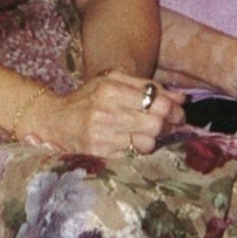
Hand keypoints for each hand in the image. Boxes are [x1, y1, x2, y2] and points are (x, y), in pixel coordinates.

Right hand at [22, 72, 184, 156]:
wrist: (53, 120)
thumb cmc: (88, 98)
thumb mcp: (113, 81)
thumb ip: (147, 87)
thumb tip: (182, 98)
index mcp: (110, 88)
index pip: (156, 101)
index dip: (173, 108)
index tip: (178, 112)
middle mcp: (105, 111)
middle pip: (155, 124)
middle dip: (167, 125)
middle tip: (168, 124)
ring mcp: (101, 135)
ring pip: (147, 143)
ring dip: (153, 139)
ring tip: (147, 133)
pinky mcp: (99, 154)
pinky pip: (133, 155)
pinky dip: (138, 150)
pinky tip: (132, 142)